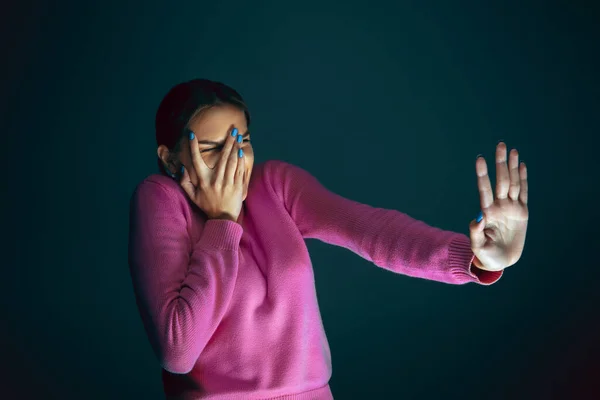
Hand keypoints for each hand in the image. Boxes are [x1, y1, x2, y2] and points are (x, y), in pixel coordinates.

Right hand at [180, 128, 244, 221]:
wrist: (223, 220)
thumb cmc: (207, 206)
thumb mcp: (192, 196)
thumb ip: (185, 182)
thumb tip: (181, 168)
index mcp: (203, 181)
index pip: (196, 161)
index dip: (193, 147)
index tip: (191, 134)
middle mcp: (215, 181)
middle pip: (222, 157)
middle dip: (228, 141)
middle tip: (232, 129)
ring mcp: (228, 183)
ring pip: (232, 161)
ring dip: (235, 147)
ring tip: (238, 136)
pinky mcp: (238, 187)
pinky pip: (239, 170)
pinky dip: (240, 159)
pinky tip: (241, 150)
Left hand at [469, 142, 528, 271]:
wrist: (500, 260)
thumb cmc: (486, 255)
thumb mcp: (478, 246)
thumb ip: (476, 233)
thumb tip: (477, 218)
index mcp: (487, 212)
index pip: (484, 189)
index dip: (483, 174)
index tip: (480, 158)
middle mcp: (499, 206)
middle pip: (500, 180)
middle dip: (500, 163)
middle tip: (500, 144)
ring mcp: (510, 208)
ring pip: (512, 183)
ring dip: (512, 166)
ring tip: (511, 150)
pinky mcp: (521, 212)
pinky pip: (523, 193)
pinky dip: (523, 179)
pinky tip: (521, 165)